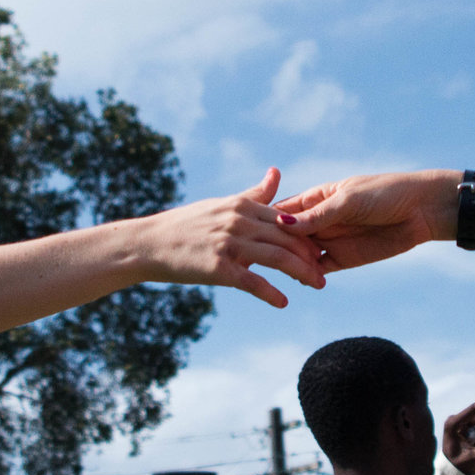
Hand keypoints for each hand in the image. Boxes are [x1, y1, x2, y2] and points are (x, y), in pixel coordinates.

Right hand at [134, 169, 327, 307]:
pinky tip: (283, 303)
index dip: (309, 235)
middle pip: (289, 239)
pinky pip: (251, 281)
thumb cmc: (186, 225)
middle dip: (311, 256)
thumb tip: (276, 172)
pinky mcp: (218, 267)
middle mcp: (239, 221)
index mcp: (243, 205)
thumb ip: (254, 193)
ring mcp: (229, 243)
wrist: (149, 244)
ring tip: (318, 285)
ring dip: (302, 274)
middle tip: (325, 273)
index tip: (324, 248)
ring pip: (277, 258)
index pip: (288, 220)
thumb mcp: (222, 204)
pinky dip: (270, 293)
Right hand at [276, 170, 450, 271]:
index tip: (250, 232)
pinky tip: (299, 282)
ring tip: (280, 272)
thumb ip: (319, 215)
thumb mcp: (349, 200)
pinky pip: (319, 270)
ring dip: (291, 263)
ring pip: (301, 255)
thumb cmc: (386, 194)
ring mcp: (330, 240)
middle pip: (289, 236)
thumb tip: (284, 225)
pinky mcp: (343, 259)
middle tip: (262, 258)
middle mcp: (319, 220)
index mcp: (317, 198)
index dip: (268, 222)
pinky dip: (309, 276)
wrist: (421, 210)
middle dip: (276, 247)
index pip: (284, 211)